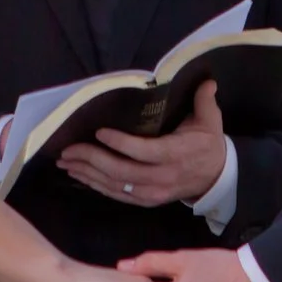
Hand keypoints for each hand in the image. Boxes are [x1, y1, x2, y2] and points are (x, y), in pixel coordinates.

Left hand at [59, 82, 226, 208]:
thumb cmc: (208, 144)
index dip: (120, 143)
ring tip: (66, 162)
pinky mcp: (146, 201)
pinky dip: (97, 186)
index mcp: (176, 154)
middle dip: (92, 160)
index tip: (99, 131)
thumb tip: (206, 81)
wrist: (215, 179)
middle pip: (122, 172)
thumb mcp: (211, 121)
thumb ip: (204, 101)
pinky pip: (118, 195)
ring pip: (115, 185)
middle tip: (68, 150)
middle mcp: (162, 177)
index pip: (144, 151)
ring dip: (88, 174)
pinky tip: (81, 175)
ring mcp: (152, 193)